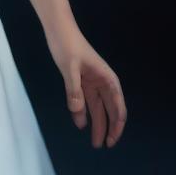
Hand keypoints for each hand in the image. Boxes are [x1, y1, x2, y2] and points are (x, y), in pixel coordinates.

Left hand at [45, 24, 126, 148]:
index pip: (117, 105)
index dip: (117, 124)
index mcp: (106, 78)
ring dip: (96, 123)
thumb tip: (77, 111)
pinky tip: (80, 123)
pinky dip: (82, 112)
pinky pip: (83, 100)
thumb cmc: (67, 44)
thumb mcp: (69, 67)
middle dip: (107, 128)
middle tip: (102, 145)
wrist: (58, 29)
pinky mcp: (79, 80)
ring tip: (94, 141)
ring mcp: (90, 81)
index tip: (112, 139)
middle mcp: (101, 81)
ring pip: (96, 107)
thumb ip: (73, 89)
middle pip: (108, 109)